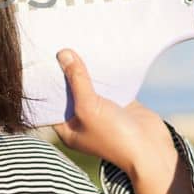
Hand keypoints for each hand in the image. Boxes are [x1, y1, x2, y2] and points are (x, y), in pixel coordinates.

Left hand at [51, 49, 191, 193]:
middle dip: (66, 72)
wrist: (151, 150)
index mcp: (68, 129)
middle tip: (57, 45)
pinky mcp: (119, 104)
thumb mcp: (89, 107)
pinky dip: (105, 73)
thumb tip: (63, 54)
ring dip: (86, 70)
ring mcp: (101, 112)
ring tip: (76, 44)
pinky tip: (100, 53)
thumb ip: (76, 80)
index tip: (41, 60)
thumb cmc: (115, 136)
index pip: (51, 102)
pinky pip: (108, 85)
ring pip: (90, 86)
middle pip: (70, 92)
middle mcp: (82, 120)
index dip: (46, 83)